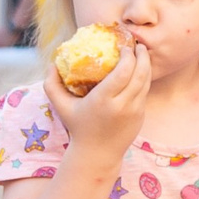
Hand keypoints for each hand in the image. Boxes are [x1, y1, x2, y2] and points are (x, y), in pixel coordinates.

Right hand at [44, 33, 149, 159]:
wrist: (98, 154)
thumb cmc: (78, 127)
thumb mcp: (61, 106)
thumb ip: (51, 84)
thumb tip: (51, 62)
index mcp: (104, 100)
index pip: (124, 72)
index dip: (128, 56)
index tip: (124, 46)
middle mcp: (123, 105)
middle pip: (140, 74)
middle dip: (142, 56)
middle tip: (137, 44)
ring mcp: (135, 111)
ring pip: (146, 82)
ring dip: (146, 65)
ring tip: (141, 53)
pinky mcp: (141, 116)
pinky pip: (145, 92)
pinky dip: (144, 79)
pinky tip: (139, 70)